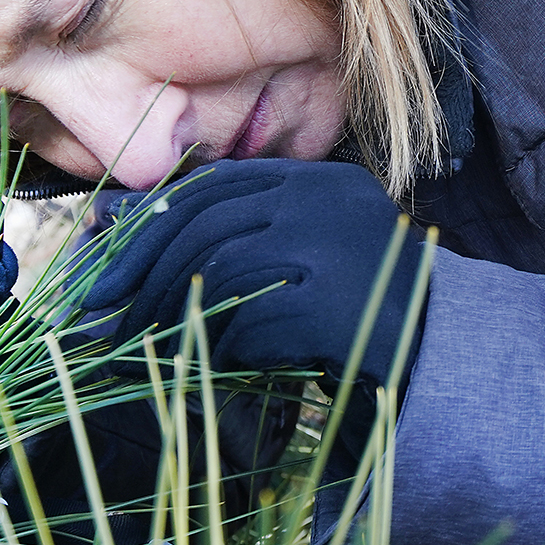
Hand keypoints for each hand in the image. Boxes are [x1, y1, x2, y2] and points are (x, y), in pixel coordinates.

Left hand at [68, 159, 430, 398]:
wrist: (444, 346)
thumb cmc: (361, 301)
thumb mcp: (301, 246)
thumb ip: (229, 227)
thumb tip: (112, 219)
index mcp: (317, 181)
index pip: (214, 187)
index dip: (147, 222)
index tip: (102, 260)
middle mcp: (325, 203)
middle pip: (205, 225)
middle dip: (141, 272)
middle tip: (101, 314)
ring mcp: (333, 250)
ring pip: (219, 272)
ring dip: (169, 314)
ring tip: (140, 346)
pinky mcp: (335, 305)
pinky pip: (250, 322)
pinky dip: (217, 345)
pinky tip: (208, 363)